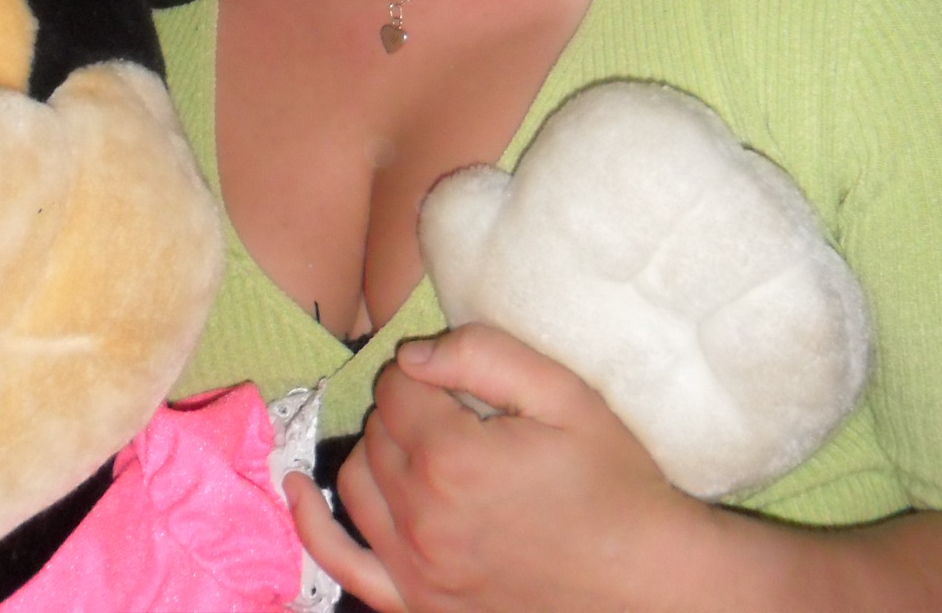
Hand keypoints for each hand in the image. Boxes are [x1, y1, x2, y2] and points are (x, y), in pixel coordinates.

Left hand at [287, 325, 701, 612]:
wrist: (646, 581)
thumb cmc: (611, 482)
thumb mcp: (562, 395)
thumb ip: (482, 355)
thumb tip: (412, 354)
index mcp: (453, 458)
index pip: (397, 387)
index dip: (424, 374)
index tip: (458, 382)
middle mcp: (422, 518)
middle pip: (376, 432)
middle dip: (405, 410)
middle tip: (454, 412)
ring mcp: (417, 571)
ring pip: (356, 483)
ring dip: (378, 453)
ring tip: (418, 444)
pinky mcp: (420, 606)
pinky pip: (343, 564)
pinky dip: (313, 526)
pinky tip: (294, 490)